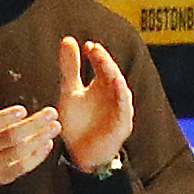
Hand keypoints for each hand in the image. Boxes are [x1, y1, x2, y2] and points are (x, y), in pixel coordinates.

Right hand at [0, 55, 60, 193]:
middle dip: (33, 126)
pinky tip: (48, 143)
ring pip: (18, 154)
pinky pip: (22, 168)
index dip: (5, 118)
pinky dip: (37, 157)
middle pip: (9, 139)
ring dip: (39, 140)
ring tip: (55, 127)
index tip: (23, 109)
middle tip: (52, 113)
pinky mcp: (1, 178)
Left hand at [56, 36, 134, 173]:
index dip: (97, 55)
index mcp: (102, 85)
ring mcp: (120, 109)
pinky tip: (117, 84)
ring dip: (114, 74)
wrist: (81, 154)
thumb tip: (68, 39)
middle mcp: (113, 94)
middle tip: (94, 50)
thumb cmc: (78, 124)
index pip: (103, 65)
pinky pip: (125, 108)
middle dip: (104, 61)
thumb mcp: (70, 92)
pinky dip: (122, 96)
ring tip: (105, 62)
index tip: (87, 46)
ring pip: (120, 88)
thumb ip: (70, 68)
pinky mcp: (122, 124)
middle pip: (112, 73)